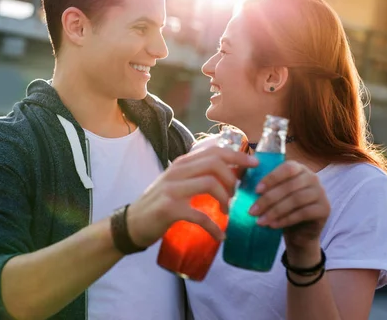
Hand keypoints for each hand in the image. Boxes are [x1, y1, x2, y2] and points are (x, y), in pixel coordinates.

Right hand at [125, 146, 258, 247]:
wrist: (132, 223)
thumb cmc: (159, 203)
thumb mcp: (177, 183)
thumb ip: (198, 175)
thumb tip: (231, 173)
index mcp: (181, 164)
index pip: (214, 151)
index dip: (237, 156)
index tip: (254, 164)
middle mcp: (176, 172)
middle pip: (215, 163)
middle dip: (233, 178)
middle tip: (236, 195)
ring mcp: (172, 189)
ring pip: (210, 184)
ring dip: (226, 199)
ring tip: (227, 212)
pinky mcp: (169, 209)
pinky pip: (200, 216)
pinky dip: (214, 227)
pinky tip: (220, 236)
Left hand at [248, 160, 330, 251]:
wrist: (298, 230)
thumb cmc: (280, 206)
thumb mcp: (268, 192)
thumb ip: (255, 179)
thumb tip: (237, 169)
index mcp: (298, 168)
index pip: (287, 168)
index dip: (271, 178)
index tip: (255, 190)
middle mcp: (312, 177)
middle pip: (290, 186)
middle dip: (268, 199)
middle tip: (252, 211)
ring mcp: (320, 192)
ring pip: (296, 200)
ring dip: (275, 211)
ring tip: (260, 221)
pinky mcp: (324, 209)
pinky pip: (304, 213)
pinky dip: (286, 220)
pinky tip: (272, 225)